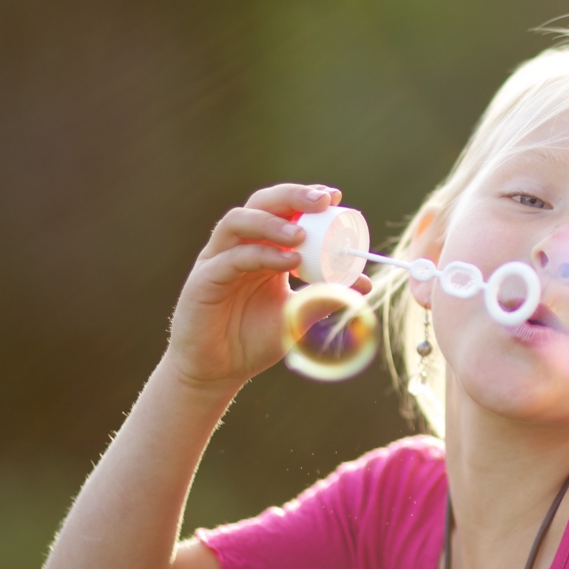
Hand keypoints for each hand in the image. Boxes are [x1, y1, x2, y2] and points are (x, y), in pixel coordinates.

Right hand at [164, 184, 371, 389]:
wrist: (220, 371)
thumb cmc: (256, 339)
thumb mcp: (300, 315)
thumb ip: (327, 296)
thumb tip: (365, 283)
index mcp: (263, 248)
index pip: (283, 210)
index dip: (306, 198)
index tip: (336, 198)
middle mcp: (239, 247)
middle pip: (261, 204)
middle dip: (292, 196)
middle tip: (323, 201)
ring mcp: (218, 260)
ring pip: (238, 221)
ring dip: (273, 221)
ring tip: (302, 234)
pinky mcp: (203, 280)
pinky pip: (230, 258)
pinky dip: (261, 255)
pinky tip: (288, 261)